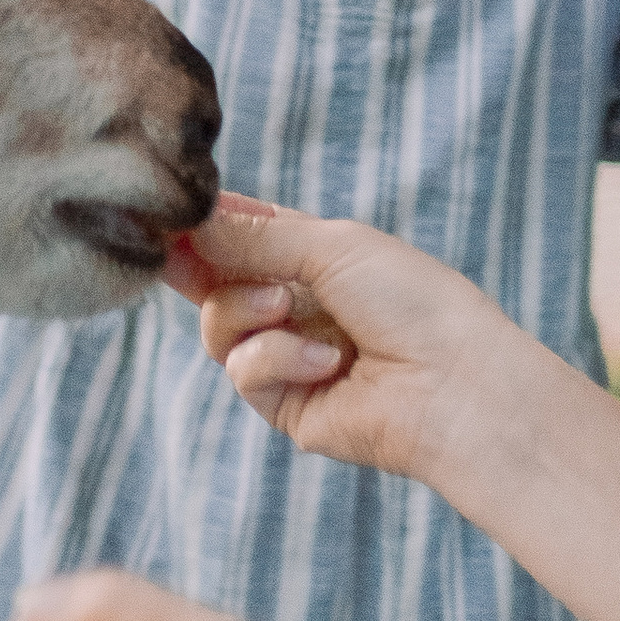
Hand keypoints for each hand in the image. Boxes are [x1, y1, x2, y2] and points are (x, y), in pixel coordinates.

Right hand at [163, 196, 513, 489]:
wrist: (453, 385)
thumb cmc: (410, 301)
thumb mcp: (331, 245)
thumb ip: (255, 236)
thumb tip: (188, 223)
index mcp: (310, 255)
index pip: (240, 233)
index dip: (202, 225)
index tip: (166, 216)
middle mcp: (293, 302)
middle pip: (213, 279)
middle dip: (203, 265)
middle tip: (192, 254)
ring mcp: (287, 355)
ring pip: (218, 325)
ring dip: (246, 311)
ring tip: (289, 309)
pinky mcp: (284, 404)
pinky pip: (242, 371)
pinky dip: (275, 359)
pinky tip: (325, 363)